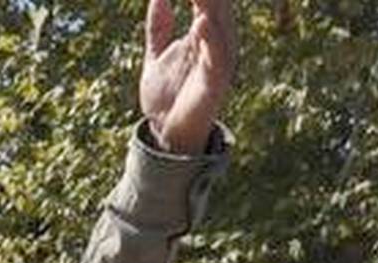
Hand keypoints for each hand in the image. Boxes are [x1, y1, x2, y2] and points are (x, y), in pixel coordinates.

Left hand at [139, 0, 237, 155]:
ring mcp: (219, 62)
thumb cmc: (166, 96)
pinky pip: (217, 58)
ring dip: (210, 4)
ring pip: (220, 24)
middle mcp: (217, 42)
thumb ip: (159, 25)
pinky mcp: (215, 84)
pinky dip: (211, 39)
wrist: (164, 134)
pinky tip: (202, 21)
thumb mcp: (157, 54)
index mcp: (206, 32)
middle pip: (217, 3)